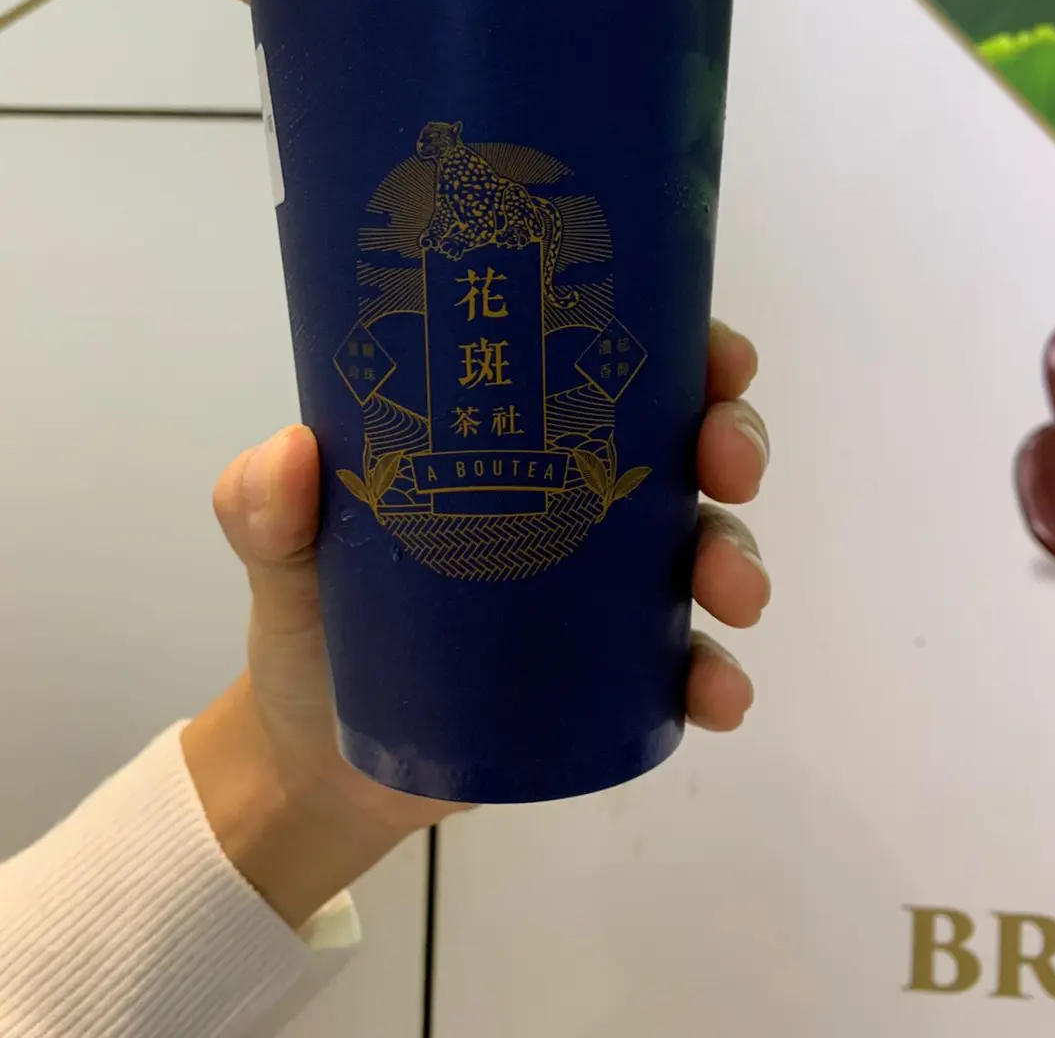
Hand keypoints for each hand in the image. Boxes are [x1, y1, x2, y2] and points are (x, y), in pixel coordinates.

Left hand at [182, 320, 768, 926]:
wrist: (317, 763)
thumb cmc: (311, 627)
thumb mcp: (282, 553)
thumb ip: (261, 504)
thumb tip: (293, 453)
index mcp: (516, 437)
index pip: (613, 367)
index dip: (685, 349)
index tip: (716, 358)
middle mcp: (576, 499)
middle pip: (683, 447)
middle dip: (730, 442)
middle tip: (725, 469)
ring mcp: (602, 591)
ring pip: (701, 547)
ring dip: (736, 558)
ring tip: (729, 596)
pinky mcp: (609, 678)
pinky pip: (682, 666)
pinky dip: (714, 675)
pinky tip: (718, 693)